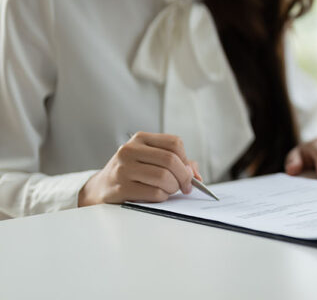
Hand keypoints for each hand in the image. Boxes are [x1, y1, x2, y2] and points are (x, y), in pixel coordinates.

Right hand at [78, 132, 200, 205]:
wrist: (100, 188)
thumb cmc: (132, 173)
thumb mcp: (151, 160)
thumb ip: (177, 163)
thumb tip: (196, 176)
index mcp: (140, 139)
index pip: (174, 143)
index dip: (186, 160)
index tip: (188, 173)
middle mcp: (129, 150)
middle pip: (171, 160)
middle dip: (184, 177)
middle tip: (185, 187)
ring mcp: (123, 169)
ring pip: (163, 177)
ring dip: (173, 188)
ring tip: (169, 191)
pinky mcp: (120, 188)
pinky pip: (153, 193)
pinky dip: (162, 197)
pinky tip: (157, 197)